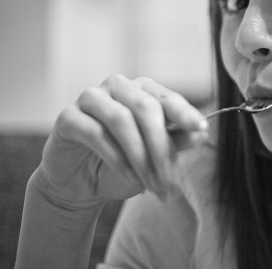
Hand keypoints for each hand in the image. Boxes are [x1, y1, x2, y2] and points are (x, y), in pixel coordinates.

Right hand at [37, 74, 206, 204]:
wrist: (80, 184)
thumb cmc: (123, 165)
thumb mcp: (155, 157)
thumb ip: (176, 142)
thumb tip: (202, 134)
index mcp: (143, 90)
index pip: (167, 98)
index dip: (185, 113)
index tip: (200, 127)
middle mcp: (118, 86)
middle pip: (146, 108)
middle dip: (161, 147)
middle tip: (171, 181)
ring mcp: (90, 98)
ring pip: (121, 120)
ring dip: (140, 156)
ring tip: (151, 184)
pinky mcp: (68, 117)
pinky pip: (95, 133)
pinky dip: (116, 157)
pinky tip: (129, 176)